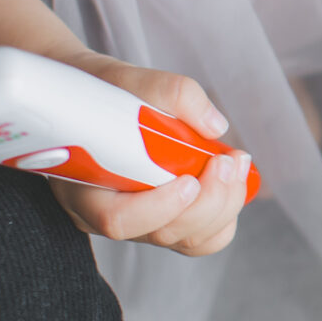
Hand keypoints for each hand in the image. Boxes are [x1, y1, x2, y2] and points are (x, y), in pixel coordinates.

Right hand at [47, 53, 249, 255]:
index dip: (159, 207)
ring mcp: (140, 224)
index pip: (117, 219)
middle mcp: (108, 216)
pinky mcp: (166, 222)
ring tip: (236, 162)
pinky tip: (233, 180)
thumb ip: (173, 94)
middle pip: (163, 233)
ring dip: (223, 205)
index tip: (190, 179)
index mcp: (85, 188)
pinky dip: (225, 214)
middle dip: (207, 201)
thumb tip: (214, 126)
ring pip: (188, 239)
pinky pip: (201, 238)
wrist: (98, 102)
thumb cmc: (107, 94)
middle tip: (228, 160)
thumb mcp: (131, 81)